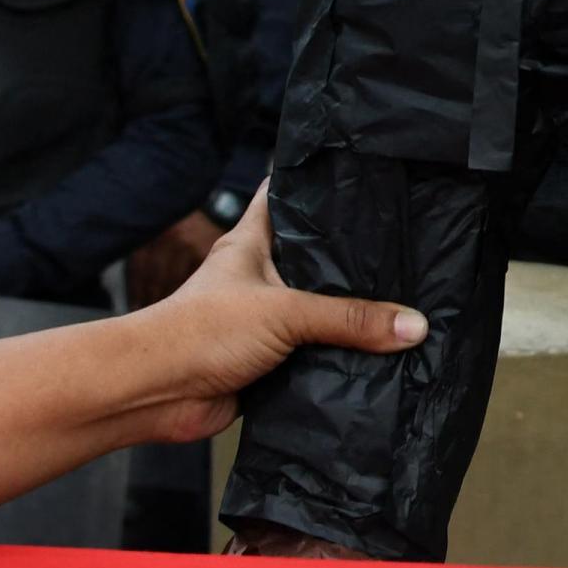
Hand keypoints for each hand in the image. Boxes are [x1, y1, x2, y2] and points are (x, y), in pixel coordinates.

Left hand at [121, 188, 426, 443]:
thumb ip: (351, 319)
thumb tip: (413, 325)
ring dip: (349, 317)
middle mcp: (258, 278)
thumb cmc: (198, 332)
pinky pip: (314, 356)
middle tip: (404, 246)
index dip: (318, 183)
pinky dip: (339, 359)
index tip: (363, 174)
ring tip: (404, 303)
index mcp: (252, 243)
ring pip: (317, 312)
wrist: (153, 394)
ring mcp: (262, 321)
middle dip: (352, 258)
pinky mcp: (267, 362)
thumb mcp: (284, 312)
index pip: (285, 196)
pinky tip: (377, 357)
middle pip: (312, 258)